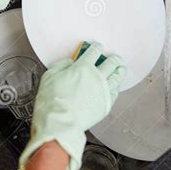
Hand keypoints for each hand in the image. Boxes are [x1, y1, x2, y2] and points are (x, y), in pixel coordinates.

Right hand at [19, 43, 125, 169]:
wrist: (59, 122)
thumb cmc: (52, 100)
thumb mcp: (49, 76)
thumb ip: (61, 65)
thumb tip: (69, 63)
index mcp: (83, 67)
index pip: (93, 53)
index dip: (97, 48)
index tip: (98, 47)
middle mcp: (97, 77)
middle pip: (110, 63)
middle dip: (113, 59)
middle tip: (115, 58)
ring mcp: (103, 91)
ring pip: (116, 77)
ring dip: (119, 71)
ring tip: (121, 69)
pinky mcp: (106, 105)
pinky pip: (115, 93)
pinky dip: (116, 87)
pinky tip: (116, 86)